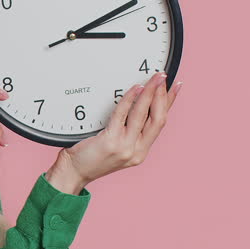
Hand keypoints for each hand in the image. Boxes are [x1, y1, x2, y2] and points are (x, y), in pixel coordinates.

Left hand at [55, 71, 181, 184]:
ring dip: (150, 93)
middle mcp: (136, 151)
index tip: (175, 87)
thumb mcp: (117, 145)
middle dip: (163, 94)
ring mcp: (125, 147)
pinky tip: (135, 88)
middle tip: (163, 76)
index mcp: (140, 151)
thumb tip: (136, 103)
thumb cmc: (90, 156)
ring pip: (144, 115)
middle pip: (158, 118)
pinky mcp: (111, 142)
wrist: (74, 172)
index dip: (170, 103)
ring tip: (153, 78)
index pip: (160, 122)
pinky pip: (122, 114)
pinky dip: (130, 99)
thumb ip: (128, 131)